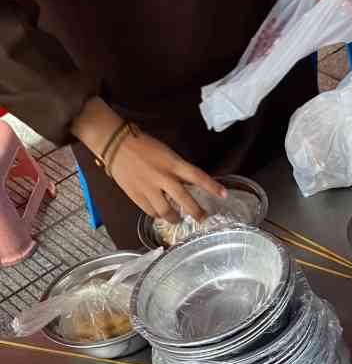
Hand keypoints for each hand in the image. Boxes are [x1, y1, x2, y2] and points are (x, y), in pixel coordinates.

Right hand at [71, 97, 224, 221]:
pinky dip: (158, 214)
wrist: (115, 143)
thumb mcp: (166, 153)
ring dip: (175, 218)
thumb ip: (178, 170)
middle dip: (197, 213)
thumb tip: (189, 185)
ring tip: (178, 219)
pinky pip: (152, 212)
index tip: (224, 196)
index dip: (213, 187)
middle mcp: (163, 178)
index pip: (198, 177)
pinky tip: (160, 213)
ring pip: (167, 212)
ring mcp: (149, 189)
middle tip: (203, 219)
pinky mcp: (136, 196)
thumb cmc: (143, 145)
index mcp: (172, 163)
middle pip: (185, 201)